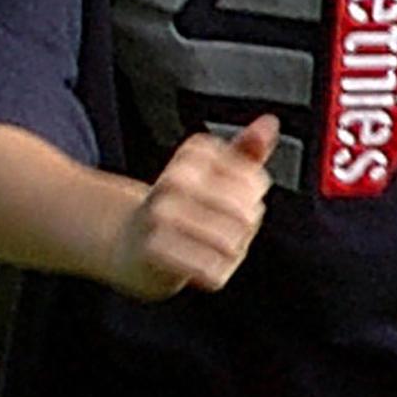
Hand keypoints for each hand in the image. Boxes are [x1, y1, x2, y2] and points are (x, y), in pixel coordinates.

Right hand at [104, 118, 275, 300]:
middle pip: (246, 213)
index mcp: (191, 158)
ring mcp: (162, 217)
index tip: (239, 198)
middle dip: (246, 227)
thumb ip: (245, 150)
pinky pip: (210, 270)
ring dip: (231, 251)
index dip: (254, 196)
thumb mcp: (211, 173)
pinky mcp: (154, 251)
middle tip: (228, 229)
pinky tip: (204, 265)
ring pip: (230, 242)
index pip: (252, 179)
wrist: (127, 242)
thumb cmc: (177, 208)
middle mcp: (174, 183)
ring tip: (216, 246)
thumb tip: (269, 124)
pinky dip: (214, 273)